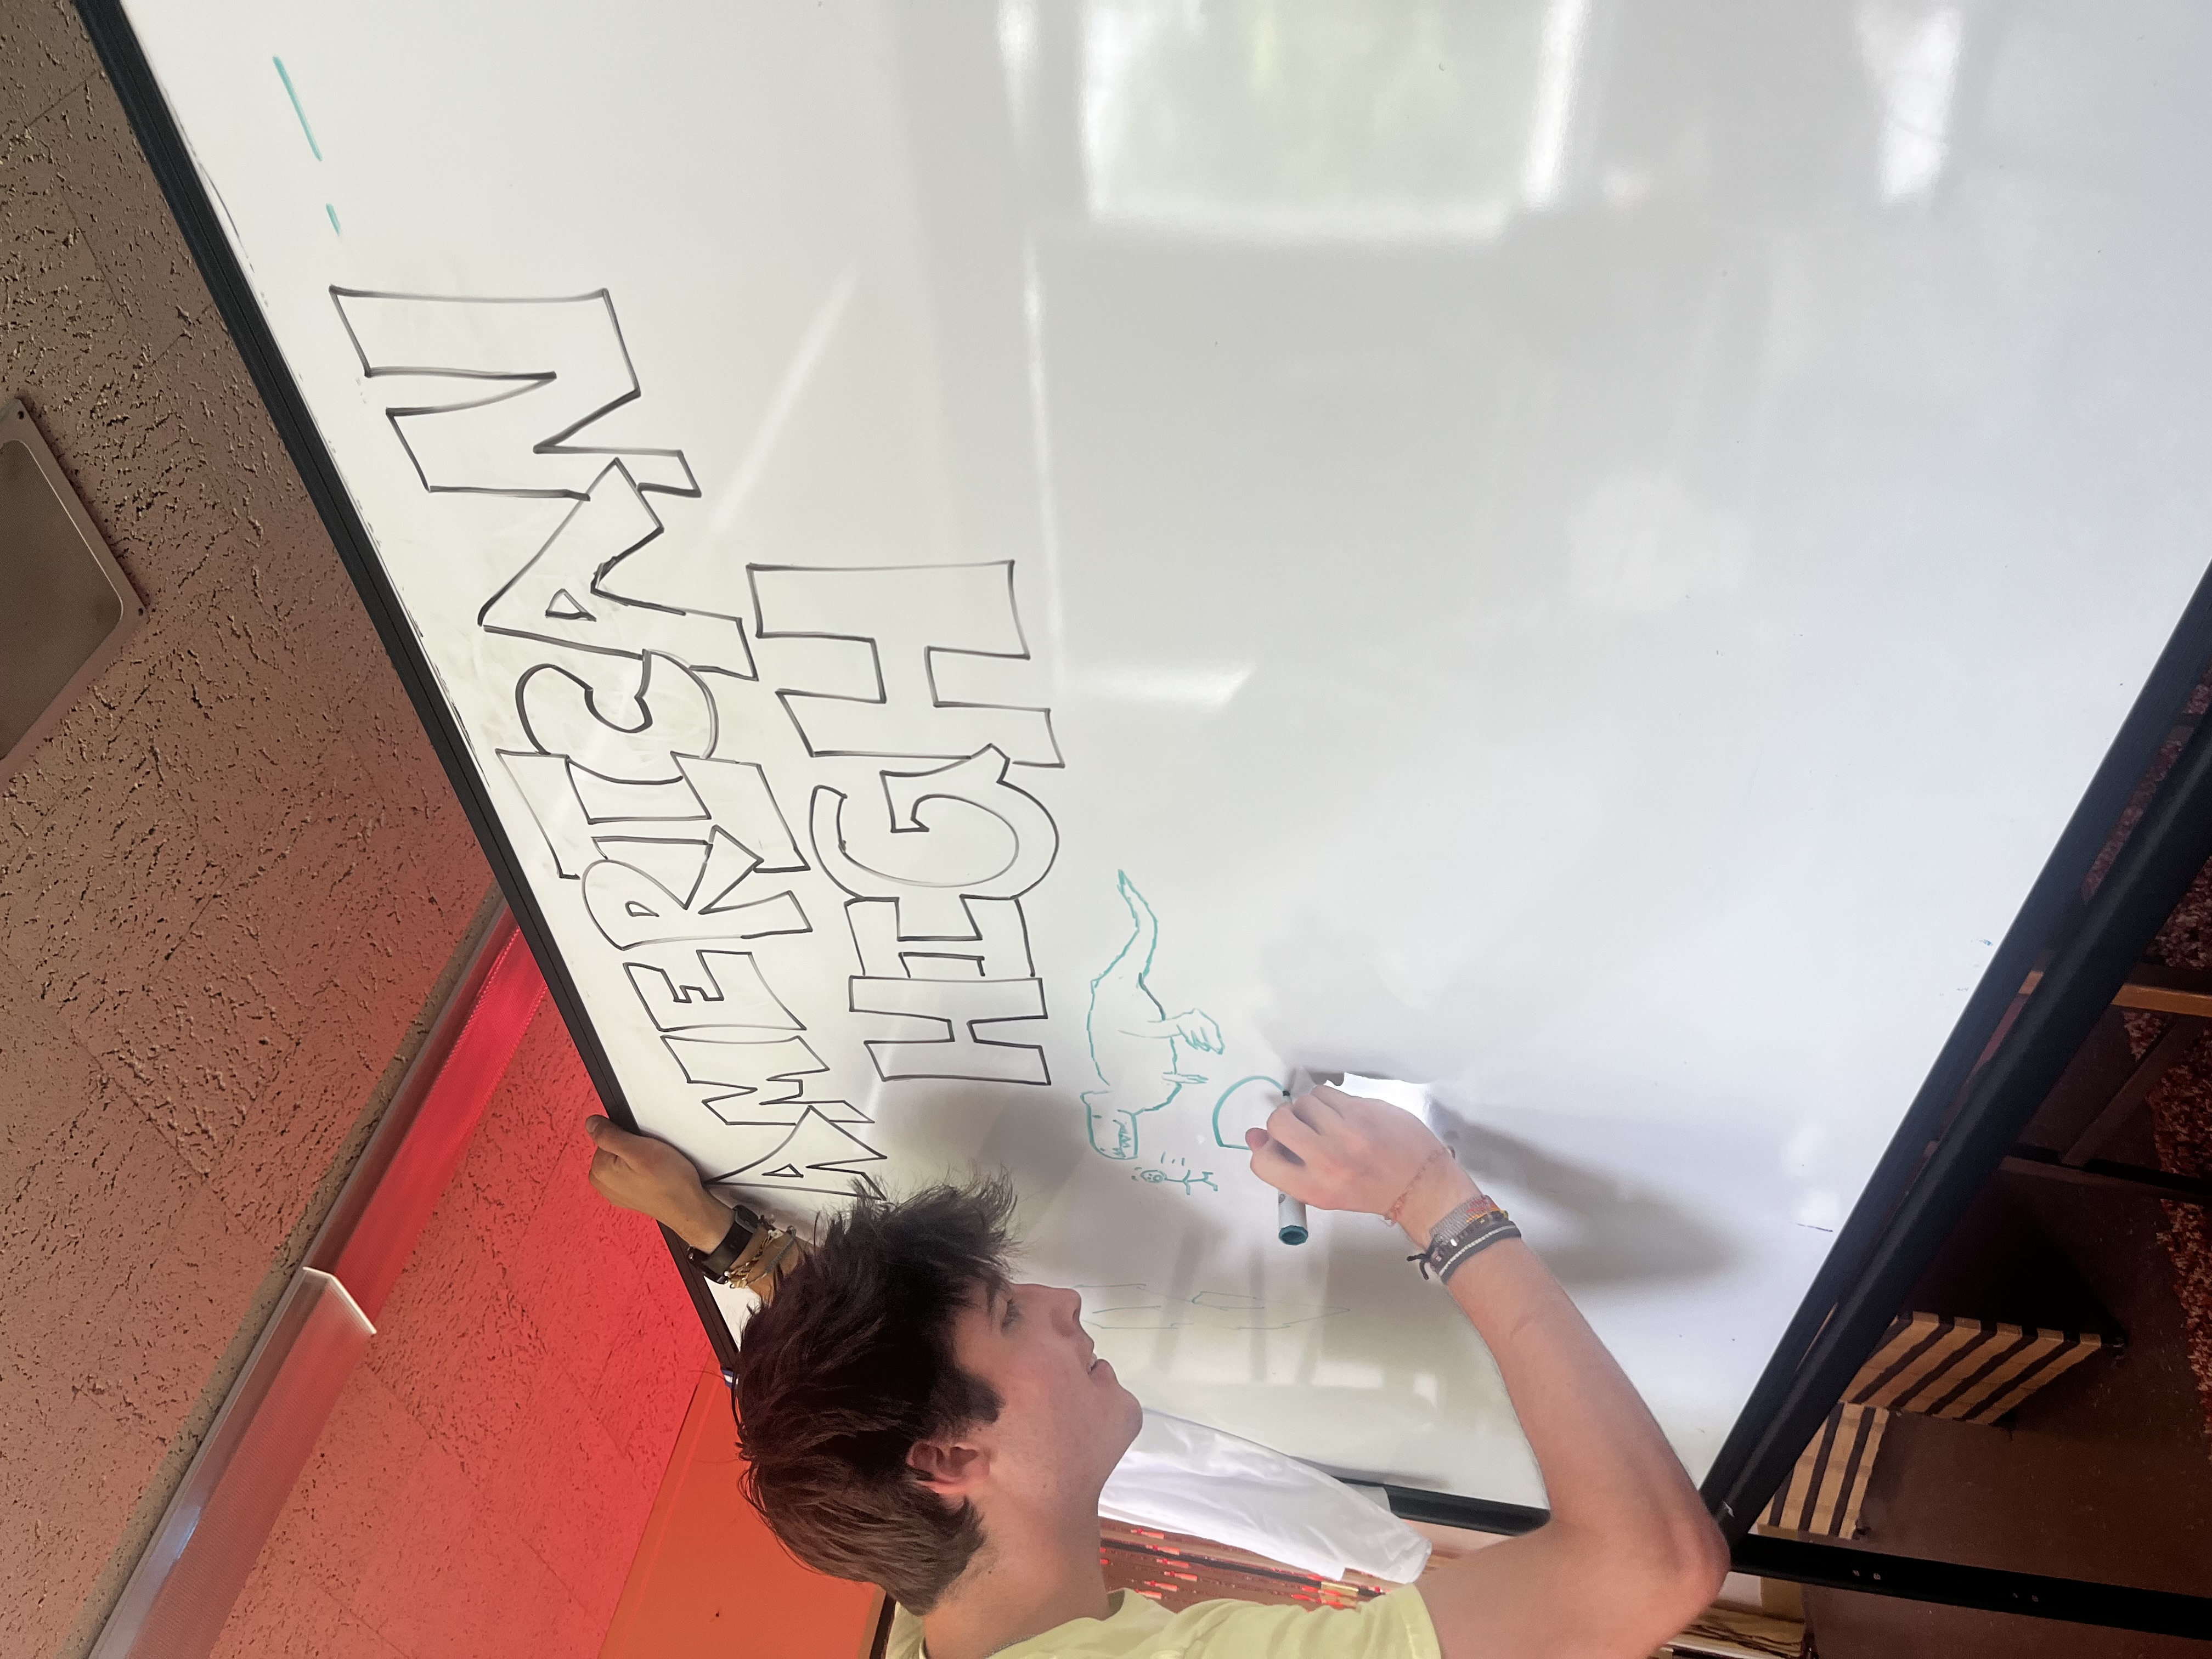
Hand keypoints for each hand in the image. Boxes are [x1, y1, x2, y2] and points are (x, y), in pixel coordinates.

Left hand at [584, 1115, 732, 1251]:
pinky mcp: (628, 1195)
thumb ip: (609, 1135)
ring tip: (654, 1166)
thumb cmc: (668, 1182)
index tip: (641, 1144)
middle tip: (650, 1155)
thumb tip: (591, 1123)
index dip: (627, 1135)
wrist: (687, 1207)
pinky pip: (629, 1172)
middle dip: (631, 1146)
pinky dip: (641, 1170)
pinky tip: (654, 1175)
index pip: (605, 1136)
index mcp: (598, 1171)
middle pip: (612, 1148)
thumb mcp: (638, 1148)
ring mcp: (615, 1191)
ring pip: (621, 1160)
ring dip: (637, 1158)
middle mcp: (603, 1184)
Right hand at [1244, 1085, 1477, 1241]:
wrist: (1421, 1184)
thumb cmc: (1370, 1191)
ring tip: (1327, 1123)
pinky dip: (1330, 1101)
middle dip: (1284, 1122)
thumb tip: (1254, 1136)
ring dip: (1309, 1109)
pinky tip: (1344, 1116)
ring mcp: (1348, 1131)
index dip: (1266, 1149)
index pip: (1263, 1160)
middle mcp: (1329, 1159)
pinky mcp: (1365, 1109)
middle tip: (1301, 1129)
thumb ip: (1285, 1165)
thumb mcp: (1324, 1191)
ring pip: (1304, 1101)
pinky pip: (1329, 1093)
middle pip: (1278, 1121)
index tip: (1278, 1147)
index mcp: (1315, 1187)